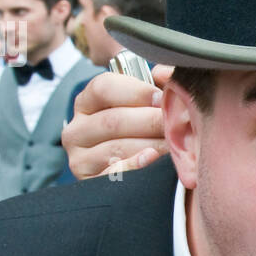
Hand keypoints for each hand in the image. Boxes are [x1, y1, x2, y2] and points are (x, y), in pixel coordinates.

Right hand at [61, 64, 171, 179]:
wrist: (137, 177)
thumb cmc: (145, 129)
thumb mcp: (147, 103)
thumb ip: (157, 83)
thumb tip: (165, 74)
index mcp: (87, 102)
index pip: (103, 87)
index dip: (136, 92)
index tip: (162, 99)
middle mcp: (76, 129)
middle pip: (113, 120)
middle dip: (151, 121)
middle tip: (178, 124)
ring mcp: (79, 157)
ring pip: (116, 147)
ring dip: (151, 144)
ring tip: (174, 143)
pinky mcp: (89, 182)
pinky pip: (112, 174)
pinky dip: (134, 166)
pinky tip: (151, 159)